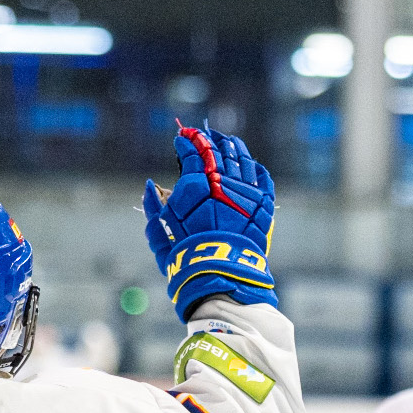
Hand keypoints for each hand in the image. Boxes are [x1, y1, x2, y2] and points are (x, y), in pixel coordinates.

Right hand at [142, 124, 276, 319]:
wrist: (221, 277)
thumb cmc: (184, 258)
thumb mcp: (159, 235)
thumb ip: (152, 207)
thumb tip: (150, 185)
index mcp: (194, 187)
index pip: (191, 153)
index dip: (184, 142)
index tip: (181, 139)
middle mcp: (221, 183)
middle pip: (217, 149)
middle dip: (208, 139)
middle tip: (203, 135)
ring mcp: (245, 192)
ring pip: (241, 158)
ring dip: (232, 146)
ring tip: (227, 141)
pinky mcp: (263, 205)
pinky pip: (261, 177)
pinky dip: (254, 167)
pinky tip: (250, 164)